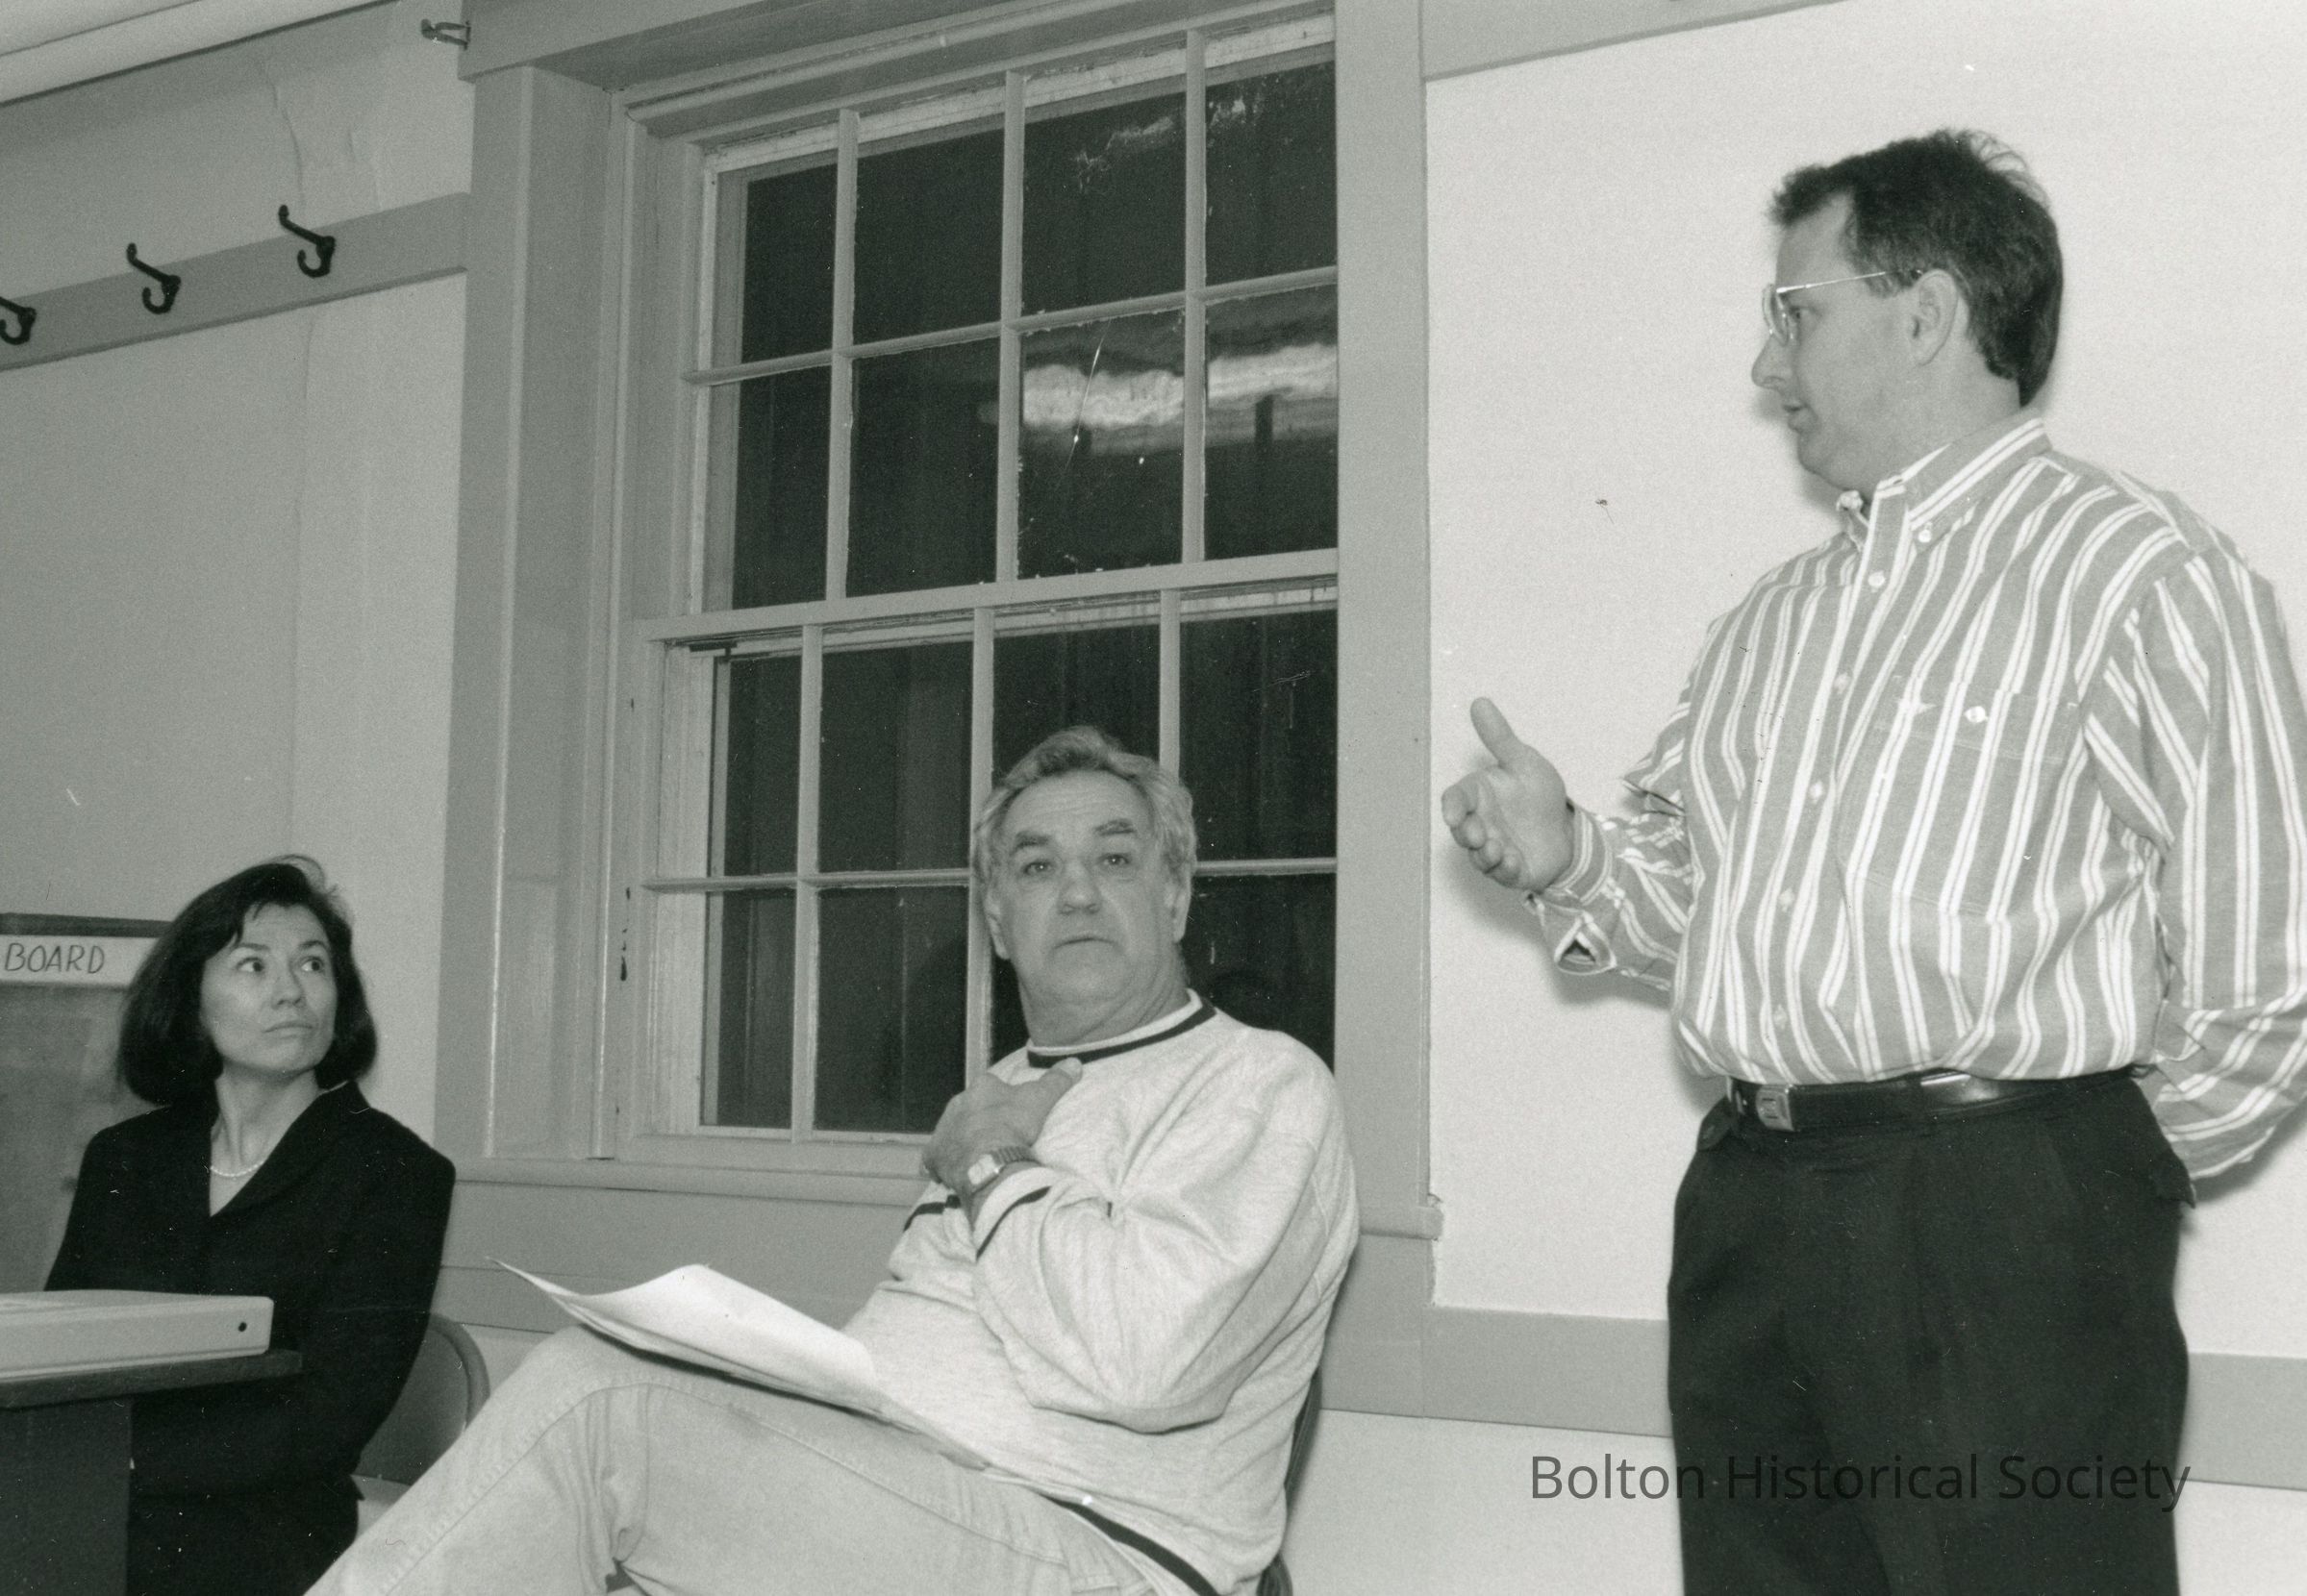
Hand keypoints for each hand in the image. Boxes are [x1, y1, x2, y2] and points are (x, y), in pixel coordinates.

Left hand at [921, 1061, 1081, 1191]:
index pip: (990, 1087)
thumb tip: (1075, 1062)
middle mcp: (957, 1104)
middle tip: (997, 1135)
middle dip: (980, 1119)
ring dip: (963, 1140)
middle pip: (969, 1109)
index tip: (1011, 1112)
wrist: (989, 1156)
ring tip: (979, 1155)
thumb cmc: (1013, 1123)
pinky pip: (936, 1158)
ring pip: (953, 1131)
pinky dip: (943, 1163)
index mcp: (981, 1088)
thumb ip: (1056, 1080)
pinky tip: (953, 1171)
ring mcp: (944, 1129)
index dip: (1001, 1100)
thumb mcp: (1040, 1099)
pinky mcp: (934, 1154)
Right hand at [1440, 697, 1574, 893]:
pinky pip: (1502, 873)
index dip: (1453, 808)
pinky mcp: (1511, 869)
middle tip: (1478, 833)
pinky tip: (1513, 860)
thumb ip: (1500, 737)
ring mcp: (1493, 849)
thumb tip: (1480, 702)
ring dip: (1484, 854)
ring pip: (1479, 856)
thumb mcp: (1523, 761)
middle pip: (1462, 831)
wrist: (1566, 826)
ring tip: (1496, 848)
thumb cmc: (1537, 794)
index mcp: (1479, 797)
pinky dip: (1505, 869)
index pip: (1456, 800)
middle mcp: (1481, 824)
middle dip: (1467, 834)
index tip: (1455, 813)